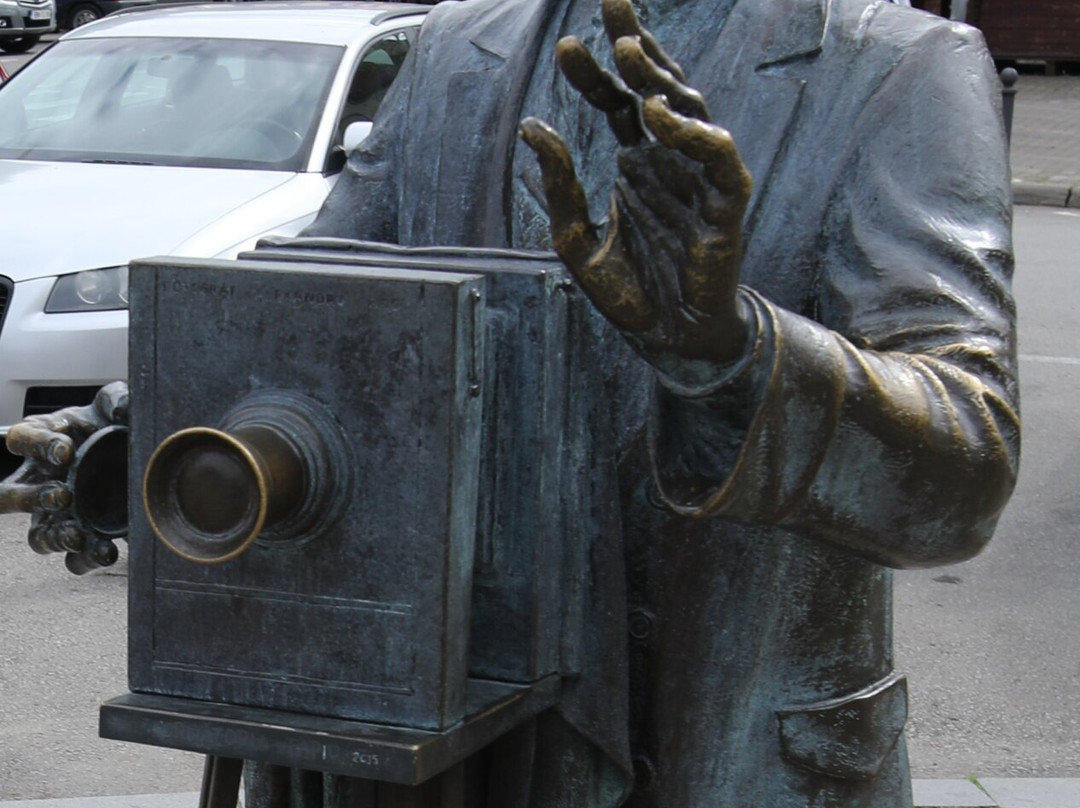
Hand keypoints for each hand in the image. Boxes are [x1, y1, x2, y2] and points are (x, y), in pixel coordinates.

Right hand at [0, 381, 128, 572]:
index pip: (23, 439)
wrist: (143, 458)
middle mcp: (42, 480)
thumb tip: (125, 408)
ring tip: (77, 534)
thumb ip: (118, 400)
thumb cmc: (114, 425)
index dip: (38, 444)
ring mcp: (58, 513)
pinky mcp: (83, 535)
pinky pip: (73, 558)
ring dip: (54, 537)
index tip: (64, 449)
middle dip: (32, 498)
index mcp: (45, 441)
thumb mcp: (116, 405)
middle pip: (14, 496)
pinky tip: (106, 552)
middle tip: (62, 495)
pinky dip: (85, 559)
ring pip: (39, 534)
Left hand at [519, 0, 753, 390]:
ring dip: (660, 79)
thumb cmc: (631, 292)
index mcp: (637, 163)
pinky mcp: (724, 209)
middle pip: (657, 89)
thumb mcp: (576, 241)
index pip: (618, 103)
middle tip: (610, 3)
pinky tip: (656, 115)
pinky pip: (718, 161)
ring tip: (626, 52)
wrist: (667, 340)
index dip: (596, 73)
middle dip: (636, 45)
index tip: (567, 46)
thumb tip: (533, 128)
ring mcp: (698, 180)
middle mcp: (668, 162)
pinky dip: (692, 135)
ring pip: (689, 113)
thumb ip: (558, 187)